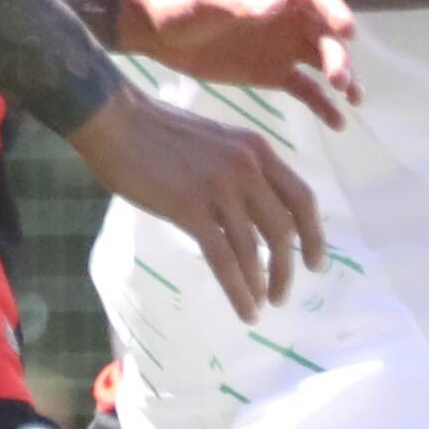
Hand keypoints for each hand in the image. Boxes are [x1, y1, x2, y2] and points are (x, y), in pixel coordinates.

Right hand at [68, 84, 325, 317]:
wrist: (113, 119)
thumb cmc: (155, 130)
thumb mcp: (215, 142)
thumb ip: (238, 171)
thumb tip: (249, 214)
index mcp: (257, 150)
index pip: (301, 199)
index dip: (314, 235)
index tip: (315, 263)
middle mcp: (248, 169)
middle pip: (283, 229)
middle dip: (288, 268)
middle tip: (283, 293)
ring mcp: (220, 189)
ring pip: (255, 249)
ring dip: (262, 283)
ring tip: (262, 305)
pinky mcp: (190, 209)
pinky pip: (225, 259)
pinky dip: (240, 290)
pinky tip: (246, 309)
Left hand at [112, 0, 359, 130]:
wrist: (152, 30)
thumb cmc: (178, 3)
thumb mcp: (205, 1)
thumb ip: (241, 5)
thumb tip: (280, 4)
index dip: (335, 11)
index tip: (347, 32)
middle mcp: (288, 15)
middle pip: (324, 33)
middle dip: (338, 55)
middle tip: (339, 79)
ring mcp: (283, 45)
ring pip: (323, 61)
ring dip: (341, 77)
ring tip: (351, 99)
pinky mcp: (274, 72)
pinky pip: (306, 89)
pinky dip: (322, 104)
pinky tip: (337, 122)